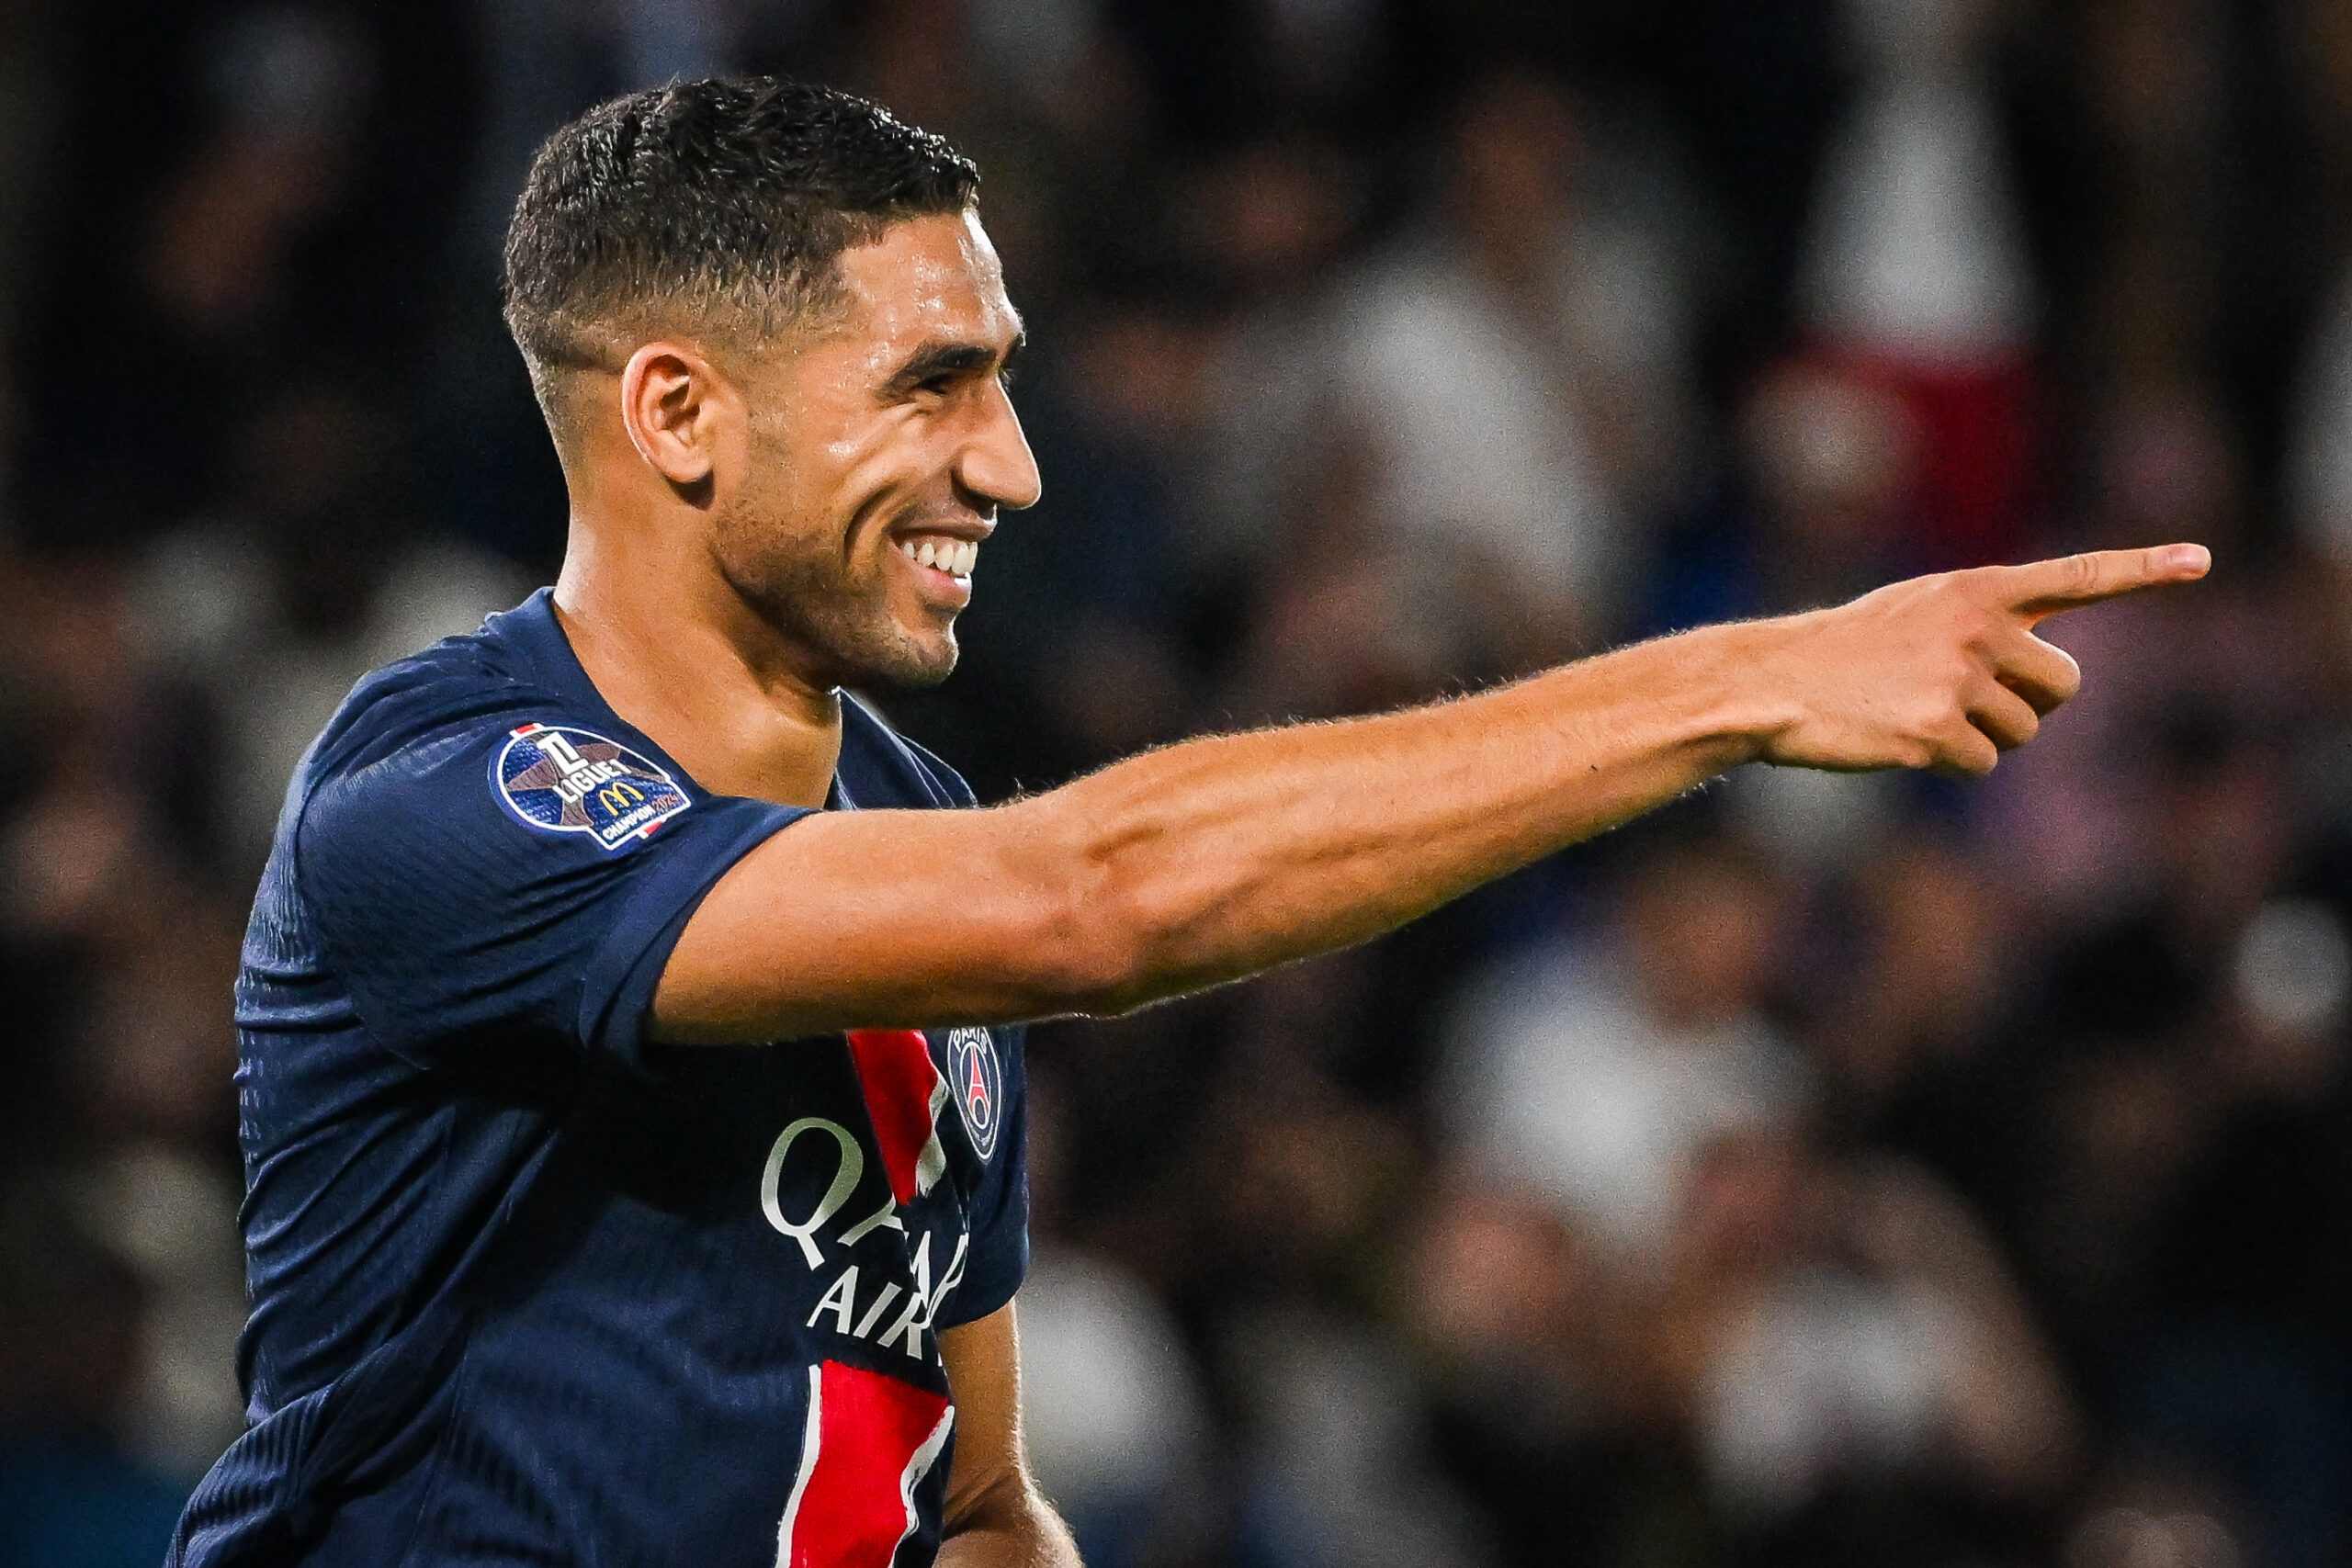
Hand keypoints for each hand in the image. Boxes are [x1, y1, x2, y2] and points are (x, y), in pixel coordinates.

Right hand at [1749, 544, 2210, 775]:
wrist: (1773, 682)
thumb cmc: (1846, 649)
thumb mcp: (1920, 610)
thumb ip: (1986, 625)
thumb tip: (2049, 682)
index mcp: (1977, 589)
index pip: (2077, 577)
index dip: (2143, 570)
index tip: (2202, 561)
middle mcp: (1978, 628)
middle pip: (2064, 686)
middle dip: (2032, 703)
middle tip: (1970, 697)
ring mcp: (1958, 680)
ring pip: (2024, 733)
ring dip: (1982, 735)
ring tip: (1917, 713)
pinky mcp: (1936, 732)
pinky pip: (1982, 763)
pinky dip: (1950, 763)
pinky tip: (1901, 739)